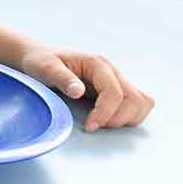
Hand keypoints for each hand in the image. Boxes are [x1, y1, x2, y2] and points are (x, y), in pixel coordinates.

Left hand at [20, 48, 153, 131]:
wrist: (40, 56)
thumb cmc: (41, 61)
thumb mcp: (45, 68)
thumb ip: (62, 78)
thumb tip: (78, 91)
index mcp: (97, 63)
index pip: (115, 92)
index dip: (105, 113)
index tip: (89, 127)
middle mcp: (111, 70)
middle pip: (136, 99)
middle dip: (118, 118)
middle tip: (95, 126)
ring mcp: (116, 80)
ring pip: (142, 102)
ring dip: (127, 118)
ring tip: (102, 123)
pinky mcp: (115, 89)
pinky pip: (136, 105)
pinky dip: (128, 116)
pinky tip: (106, 119)